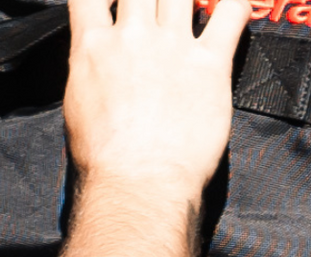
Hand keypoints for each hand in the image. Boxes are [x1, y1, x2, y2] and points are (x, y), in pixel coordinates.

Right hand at [63, 0, 247, 202]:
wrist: (138, 184)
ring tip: (188, 7)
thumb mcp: (77, 106)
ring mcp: (174, 46)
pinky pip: (231, 14)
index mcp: (94, 46)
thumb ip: (90, 69)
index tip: (112, 6)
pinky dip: (234, 4)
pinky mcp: (211, 64)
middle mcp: (134, 36)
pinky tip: (230, 7)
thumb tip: (96, 59)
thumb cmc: (104, 161)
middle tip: (153, 9)